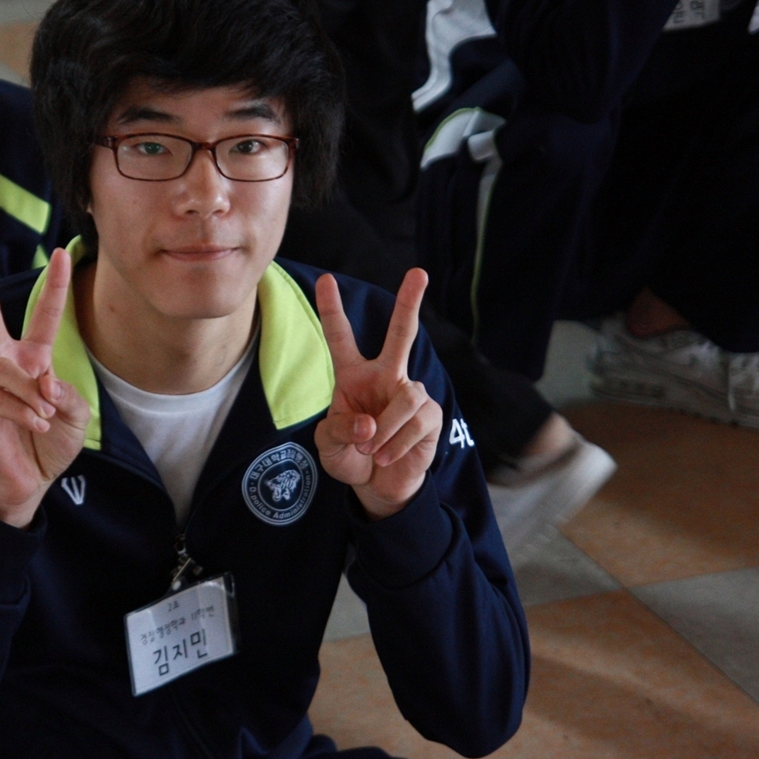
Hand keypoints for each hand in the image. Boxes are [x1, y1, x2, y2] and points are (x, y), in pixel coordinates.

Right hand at [0, 249, 90, 527]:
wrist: (30, 482)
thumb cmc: (51, 443)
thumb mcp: (74, 415)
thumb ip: (64, 391)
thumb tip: (41, 378)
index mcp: (30, 360)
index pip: (42, 318)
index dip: (54, 287)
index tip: (60, 254)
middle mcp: (1, 366)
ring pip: (8, 369)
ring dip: (33, 392)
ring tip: (45, 415)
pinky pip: (0, 399)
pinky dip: (24, 411)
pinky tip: (36, 424)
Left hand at [314, 269, 442, 520]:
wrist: (377, 487)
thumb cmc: (351, 458)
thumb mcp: (329, 446)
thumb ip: (341, 431)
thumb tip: (370, 424)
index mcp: (353, 376)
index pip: (341, 338)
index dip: (332, 309)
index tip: (326, 279)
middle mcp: (386, 376)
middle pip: (401, 333)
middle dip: (409, 302)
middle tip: (418, 272)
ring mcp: (411, 393)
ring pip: (404, 398)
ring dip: (384, 432)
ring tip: (372, 452)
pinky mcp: (432, 415)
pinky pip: (417, 421)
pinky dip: (396, 444)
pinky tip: (386, 457)